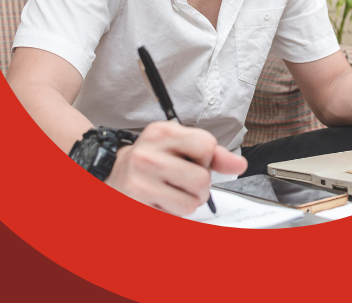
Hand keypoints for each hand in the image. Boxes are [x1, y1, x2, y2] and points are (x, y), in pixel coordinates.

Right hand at [104, 121, 247, 215]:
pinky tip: (160, 202)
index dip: (207, 158)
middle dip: (201, 187)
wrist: (112, 172)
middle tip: (185, 183)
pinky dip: (172, 214)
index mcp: (161, 132)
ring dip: (187, 202)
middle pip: (202, 179)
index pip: (207, 146)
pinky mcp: (137, 206)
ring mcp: (140, 183)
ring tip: (172, 192)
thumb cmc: (151, 158)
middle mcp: (148, 156)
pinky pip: (174, 219)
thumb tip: (239, 165)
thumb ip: (212, 153)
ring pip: (190, 203)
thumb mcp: (178, 144)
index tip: (194, 160)